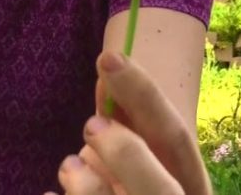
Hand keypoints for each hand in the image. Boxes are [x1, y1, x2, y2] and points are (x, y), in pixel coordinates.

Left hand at [46, 52, 211, 194]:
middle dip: (126, 156)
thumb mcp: (146, 161)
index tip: (107, 58)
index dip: (144, 93)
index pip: (176, 136)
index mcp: (192, 187)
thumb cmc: (139, 187)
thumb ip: (130, 126)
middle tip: (91, 125)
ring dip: (87, 189)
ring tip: (68, 167)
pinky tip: (49, 194)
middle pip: (162, 192)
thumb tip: (106, 75)